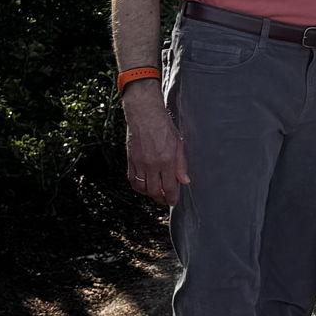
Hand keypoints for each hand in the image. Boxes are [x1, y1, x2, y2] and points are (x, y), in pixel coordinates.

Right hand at [123, 81, 188, 203]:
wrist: (144, 113)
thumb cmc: (163, 125)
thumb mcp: (179, 142)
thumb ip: (181, 164)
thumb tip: (185, 181)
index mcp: (166, 160)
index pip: (169, 187)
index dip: (172, 198)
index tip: (174, 202)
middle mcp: (152, 164)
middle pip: (155, 191)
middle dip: (161, 199)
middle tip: (165, 200)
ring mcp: (139, 163)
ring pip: (143, 188)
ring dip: (150, 194)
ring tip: (156, 193)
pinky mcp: (130, 161)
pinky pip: (132, 180)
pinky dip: (138, 187)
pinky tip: (144, 185)